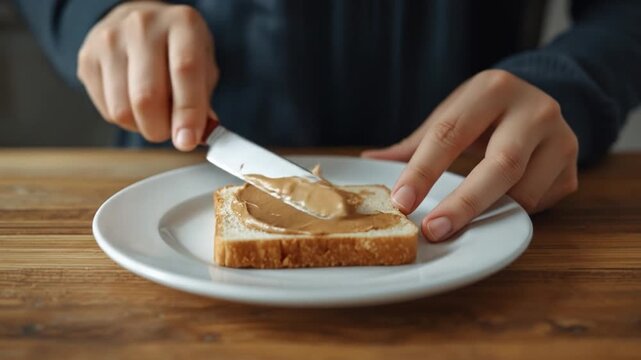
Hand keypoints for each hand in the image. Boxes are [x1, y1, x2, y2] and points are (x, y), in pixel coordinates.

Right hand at [77, 1, 217, 150]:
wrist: (142, 24)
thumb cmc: (178, 50)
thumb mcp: (204, 67)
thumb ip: (203, 101)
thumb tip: (192, 136)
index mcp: (182, 24)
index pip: (184, 70)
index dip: (188, 112)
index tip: (187, 141)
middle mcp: (143, 26)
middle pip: (147, 96)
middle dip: (161, 128)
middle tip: (172, 132)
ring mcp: (110, 40)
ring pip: (122, 110)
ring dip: (142, 127)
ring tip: (155, 116)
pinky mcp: (87, 59)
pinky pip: (107, 110)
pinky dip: (126, 121)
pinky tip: (135, 105)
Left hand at [363, 70, 577, 241]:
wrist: (537, 102)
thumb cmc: (483, 113)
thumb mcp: (450, 116)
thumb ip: (414, 145)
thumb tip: (370, 162)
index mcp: (493, 89)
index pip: (451, 132)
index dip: (424, 170)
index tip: (402, 201)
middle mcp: (534, 110)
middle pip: (502, 164)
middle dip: (464, 203)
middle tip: (433, 230)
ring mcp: (561, 138)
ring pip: (524, 191)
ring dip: (490, 212)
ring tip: (465, 216)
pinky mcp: (573, 167)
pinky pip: (540, 202)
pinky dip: (513, 210)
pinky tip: (499, 202)